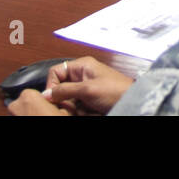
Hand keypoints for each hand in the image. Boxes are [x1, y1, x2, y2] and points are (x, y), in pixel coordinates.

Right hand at [6, 56, 134, 115]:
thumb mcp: (87, 89)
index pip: (56, 72)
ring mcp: (86, 88)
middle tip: (68, 108)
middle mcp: (82, 75)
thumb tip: (46, 95)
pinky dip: (77, 111)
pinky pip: (76, 105)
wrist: (132, 102)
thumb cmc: (115, 91)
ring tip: (81, 110)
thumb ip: (65, 90)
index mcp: (82, 66)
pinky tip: (85, 112)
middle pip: (61, 87)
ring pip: (67, 99)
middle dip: (63, 99)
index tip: (52, 99)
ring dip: (71, 107)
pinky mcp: (90, 99)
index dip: (51, 85)